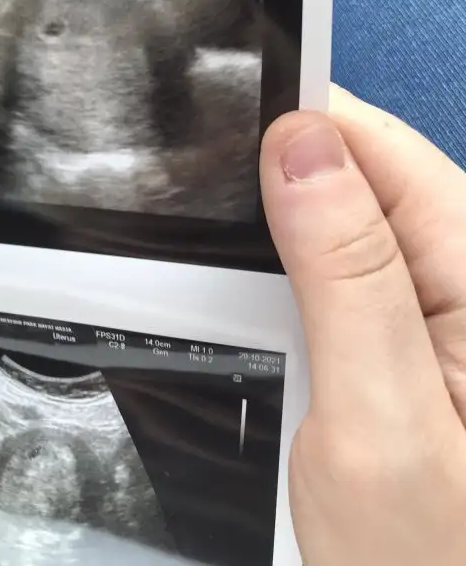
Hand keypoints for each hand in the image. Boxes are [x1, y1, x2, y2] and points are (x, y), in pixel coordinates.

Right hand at [259, 85, 465, 565]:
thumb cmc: (436, 560)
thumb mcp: (376, 422)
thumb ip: (347, 276)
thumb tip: (299, 145)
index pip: (380, 145)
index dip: (292, 127)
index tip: (213, 137)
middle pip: (364, 171)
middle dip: (280, 184)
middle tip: (208, 235)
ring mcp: (453, 299)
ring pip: (350, 214)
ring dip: (287, 234)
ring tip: (239, 281)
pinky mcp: (427, 325)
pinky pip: (353, 264)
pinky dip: (302, 272)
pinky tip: (276, 304)